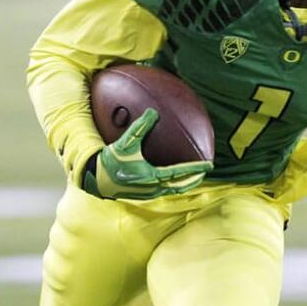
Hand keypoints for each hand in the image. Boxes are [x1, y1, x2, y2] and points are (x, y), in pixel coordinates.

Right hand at [83, 108, 212, 199]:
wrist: (97, 178)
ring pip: (173, 190)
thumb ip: (140, 127)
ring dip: (185, 183)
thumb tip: (153, 111)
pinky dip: (173, 184)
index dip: (195, 169)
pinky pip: (164, 190)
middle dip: (195, 179)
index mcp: (151, 175)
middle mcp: (153, 187)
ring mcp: (149, 193)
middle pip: (181, 186)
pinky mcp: (144, 195)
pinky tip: (174, 178)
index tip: (209, 165)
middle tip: (207, 172)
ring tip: (194, 176)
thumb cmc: (111, 160)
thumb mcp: (126, 142)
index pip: (179, 173)